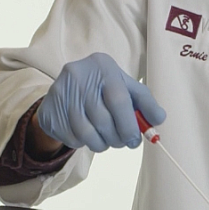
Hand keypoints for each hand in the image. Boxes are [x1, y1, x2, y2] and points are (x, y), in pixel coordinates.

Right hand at [35, 52, 165, 151]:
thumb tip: (159, 119)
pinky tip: (89, 135)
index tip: (136, 140)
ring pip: (87, 132)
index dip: (130, 125)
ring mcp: (61, 92)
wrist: (66, 88)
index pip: (119, 100)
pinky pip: (73, 138)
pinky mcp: (50, 110)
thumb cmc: (104, 89)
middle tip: (124, 142)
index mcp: (102, 65)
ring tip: (108, 141)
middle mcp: (79, 75)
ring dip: (102, 144)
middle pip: (103, 119)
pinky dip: (85, 143)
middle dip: (117, 138)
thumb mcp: (125, 87)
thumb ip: (144, 101)